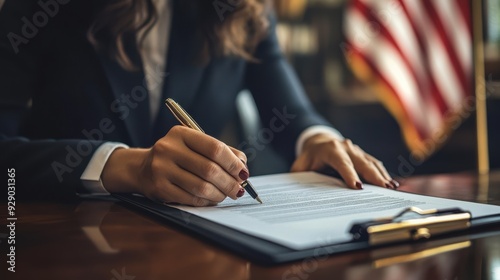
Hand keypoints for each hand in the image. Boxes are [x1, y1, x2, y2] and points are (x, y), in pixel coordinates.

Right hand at [102, 126, 248, 205]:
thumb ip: (219, 151)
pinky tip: (212, 199)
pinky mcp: (159, 188)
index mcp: (181, 134)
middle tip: (239, 189)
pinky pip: (191, 198)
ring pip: (201, 187)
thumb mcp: (194, 145)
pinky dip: (207, 201)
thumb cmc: (177, 156)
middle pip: (210, 169)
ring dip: (220, 194)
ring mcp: (161, 169)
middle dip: (230, 182)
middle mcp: (168, 149)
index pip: (215, 148)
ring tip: (227, 194)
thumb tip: (242, 165)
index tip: (243, 172)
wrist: (142, 168)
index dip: (233, 162)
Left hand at [291, 133, 397, 188]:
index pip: (342, 163)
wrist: (319, 141)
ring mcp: (357, 150)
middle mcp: (346, 147)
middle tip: (384, 189)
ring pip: (371, 163)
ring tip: (391, 188)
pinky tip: (391, 184)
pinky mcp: (363, 155)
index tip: (357, 186)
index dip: (349, 174)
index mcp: (331, 149)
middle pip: (362, 163)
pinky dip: (383, 174)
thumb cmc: (310, 156)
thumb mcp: (301, 165)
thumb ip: (300, 175)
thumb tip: (296, 189)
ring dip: (382, 176)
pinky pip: (375, 164)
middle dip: (374, 176)